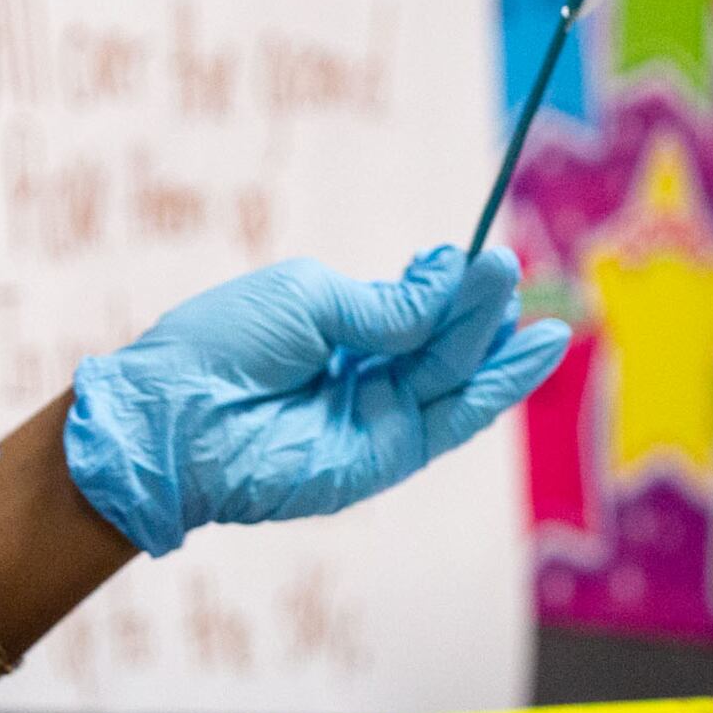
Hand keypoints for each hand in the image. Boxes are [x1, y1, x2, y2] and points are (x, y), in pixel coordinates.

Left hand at [63, 247, 570, 556]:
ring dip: (495, 340)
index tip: (476, 256)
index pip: (411, 309)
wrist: (177, 417)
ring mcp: (377, 416)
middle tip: (508, 268)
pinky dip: (498, 388)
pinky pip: (454, 420)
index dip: (447, 285)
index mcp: (335, 331)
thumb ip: (388, 304)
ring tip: (530, 304)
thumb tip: (450, 276)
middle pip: (440, 340)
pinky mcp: (387, 457)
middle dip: (477, 307)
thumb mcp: (311, 300)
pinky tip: (535, 351)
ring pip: (454, 376)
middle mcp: (362, 374)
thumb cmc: (225, 344)